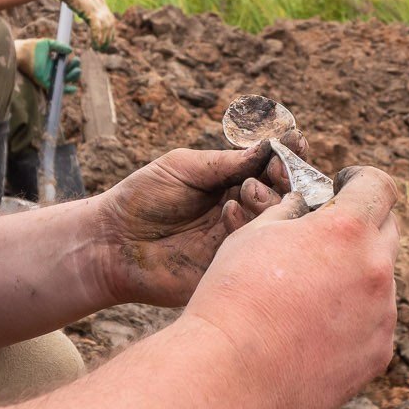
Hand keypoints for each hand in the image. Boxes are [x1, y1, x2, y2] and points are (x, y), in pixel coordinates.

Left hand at [15, 38, 78, 90]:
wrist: (21, 52)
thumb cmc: (31, 47)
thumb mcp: (47, 44)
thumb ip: (58, 46)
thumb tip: (70, 50)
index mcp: (53, 61)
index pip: (66, 65)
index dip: (73, 63)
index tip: (76, 59)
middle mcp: (51, 70)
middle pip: (67, 73)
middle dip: (75, 70)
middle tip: (76, 64)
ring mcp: (48, 77)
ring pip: (64, 80)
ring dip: (73, 77)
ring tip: (77, 71)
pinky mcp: (44, 82)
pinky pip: (56, 88)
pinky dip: (66, 90)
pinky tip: (73, 88)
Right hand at [54, 0, 115, 48]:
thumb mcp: (82, 0)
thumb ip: (86, 7)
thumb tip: (85, 13)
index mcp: (101, 1)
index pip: (110, 18)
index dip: (109, 30)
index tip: (107, 39)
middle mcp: (101, 4)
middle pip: (110, 24)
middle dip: (108, 37)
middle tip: (104, 47)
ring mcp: (97, 8)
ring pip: (105, 27)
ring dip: (103, 40)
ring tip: (98, 48)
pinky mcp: (91, 11)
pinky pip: (97, 27)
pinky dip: (97, 37)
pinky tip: (95, 44)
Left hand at [85, 144, 283, 306]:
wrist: (112, 242)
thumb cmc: (143, 198)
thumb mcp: (183, 167)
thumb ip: (226, 162)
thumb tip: (269, 148)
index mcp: (231, 183)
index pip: (272, 169)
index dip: (288, 157)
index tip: (295, 142)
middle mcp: (241, 210)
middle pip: (283, 195)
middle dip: (286, 178)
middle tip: (275, 170)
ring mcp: (236, 238)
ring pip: (274, 221)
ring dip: (270, 200)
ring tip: (247, 190)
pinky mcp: (228, 266)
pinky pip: (252, 248)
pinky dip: (247, 225)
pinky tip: (229, 213)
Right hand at [179, 166, 401, 408]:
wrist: (228, 376)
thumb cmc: (232, 298)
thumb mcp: (254, 234)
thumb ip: (292, 213)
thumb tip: (306, 207)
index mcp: (347, 230)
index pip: (379, 185)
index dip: (359, 181)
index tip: (342, 187)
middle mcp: (376, 269)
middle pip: (387, 231)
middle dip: (360, 227)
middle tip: (324, 240)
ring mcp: (383, 316)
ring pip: (380, 282)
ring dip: (355, 278)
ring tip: (306, 297)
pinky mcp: (378, 355)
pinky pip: (375, 324)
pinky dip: (353, 321)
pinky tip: (312, 333)